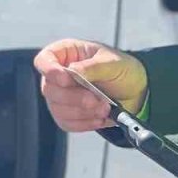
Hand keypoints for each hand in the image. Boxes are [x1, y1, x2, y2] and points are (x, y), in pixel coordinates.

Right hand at [32, 38, 147, 131]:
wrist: (133, 91)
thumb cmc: (121, 69)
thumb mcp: (113, 62)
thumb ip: (93, 66)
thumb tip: (73, 70)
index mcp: (66, 53)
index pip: (44, 60)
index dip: (49, 70)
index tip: (66, 79)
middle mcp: (59, 75)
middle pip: (50, 89)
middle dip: (74, 97)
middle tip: (96, 100)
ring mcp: (61, 97)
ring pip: (58, 109)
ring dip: (82, 112)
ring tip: (105, 109)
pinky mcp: (68, 115)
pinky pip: (67, 123)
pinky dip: (85, 123)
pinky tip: (100, 118)